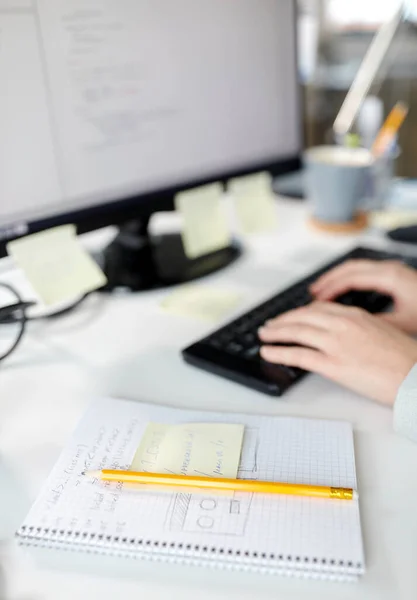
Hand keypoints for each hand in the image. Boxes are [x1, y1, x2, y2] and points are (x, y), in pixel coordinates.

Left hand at [258, 302, 416, 405]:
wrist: (414, 377)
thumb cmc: (404, 359)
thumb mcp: (380, 331)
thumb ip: (357, 328)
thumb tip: (341, 335)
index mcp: (355, 315)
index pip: (318, 308)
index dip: (299, 313)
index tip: (289, 317)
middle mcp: (343, 325)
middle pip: (302, 317)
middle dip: (282, 320)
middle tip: (269, 325)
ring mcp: (336, 344)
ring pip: (296, 332)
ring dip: (275, 333)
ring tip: (264, 336)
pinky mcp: (333, 365)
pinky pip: (298, 356)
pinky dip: (279, 353)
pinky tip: (268, 353)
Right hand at [310, 259, 416, 334]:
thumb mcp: (402, 324)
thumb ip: (373, 324)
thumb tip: (349, 328)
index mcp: (390, 277)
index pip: (351, 277)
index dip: (330, 288)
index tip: (316, 299)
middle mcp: (391, 269)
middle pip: (350, 268)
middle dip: (329, 279)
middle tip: (312, 293)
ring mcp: (394, 271)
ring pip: (357, 269)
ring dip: (338, 279)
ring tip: (322, 292)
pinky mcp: (397, 277)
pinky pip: (366, 273)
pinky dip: (350, 281)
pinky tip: (345, 294)